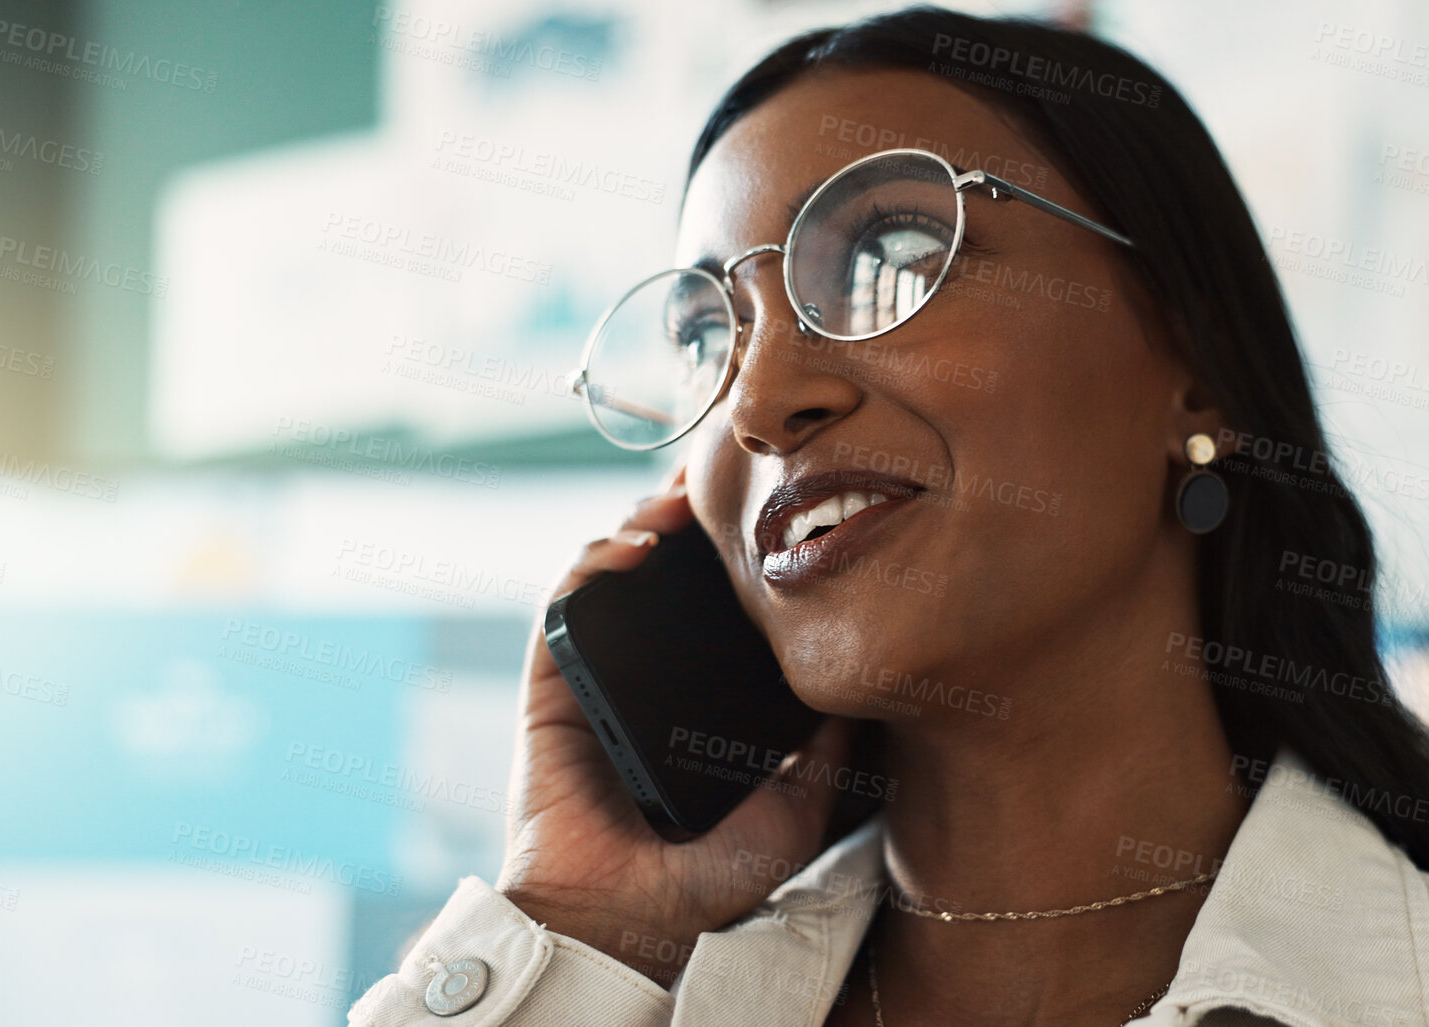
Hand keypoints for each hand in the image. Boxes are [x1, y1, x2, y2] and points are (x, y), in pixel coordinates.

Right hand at [493, 466, 852, 984]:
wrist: (628, 920)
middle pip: (670, 572)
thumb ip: (832, 750)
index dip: (741, 553)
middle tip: (726, 478)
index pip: (723, 605)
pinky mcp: (554, 683)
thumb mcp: (799, 808)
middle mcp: (655, 678)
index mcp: (706, 698)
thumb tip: (874, 687)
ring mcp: (603, 675)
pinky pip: (564, 604)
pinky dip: (594, 560)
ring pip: (617, 571)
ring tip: (682, 501)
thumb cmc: (709, 879)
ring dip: (644, 521)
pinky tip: (636, 546)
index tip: (779, 510)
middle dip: (694, 518)